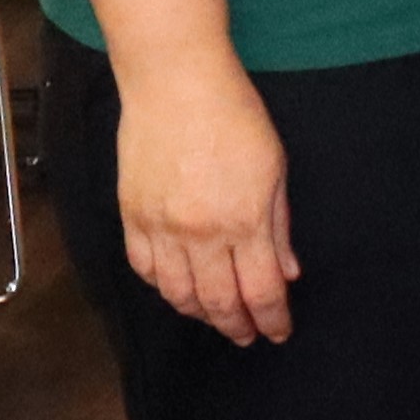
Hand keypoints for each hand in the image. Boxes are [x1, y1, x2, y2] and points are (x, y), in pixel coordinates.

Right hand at [113, 54, 295, 344]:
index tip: (278, 331)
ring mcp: (161, 227)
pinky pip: (144, 268)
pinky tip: (177, 288)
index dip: (272, 319)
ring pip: (177, 294)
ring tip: (216, 316)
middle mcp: (200, 233)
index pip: (260, 291)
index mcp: (244, 220)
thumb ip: (279, 226)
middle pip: (218, 303)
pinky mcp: (132, 215)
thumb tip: (287, 272)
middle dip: (237, 326)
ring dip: (199, 313)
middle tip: (247, 335)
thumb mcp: (275, 167)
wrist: (176, 83)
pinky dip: (162, 287)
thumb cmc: (235, 115)